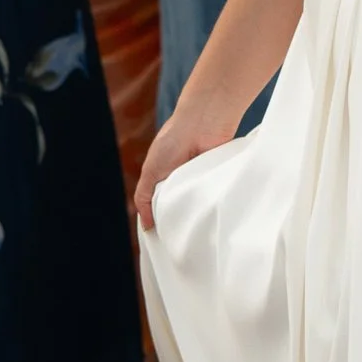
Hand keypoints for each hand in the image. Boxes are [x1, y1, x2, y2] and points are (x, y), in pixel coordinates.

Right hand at [134, 103, 236, 229]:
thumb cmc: (173, 141)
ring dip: (193, 212)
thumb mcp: (150, 172)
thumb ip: (144, 198)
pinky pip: (212, 198)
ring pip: (196, 207)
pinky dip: (208, 203)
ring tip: (192, 224)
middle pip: (179, 210)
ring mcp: (200, 181)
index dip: (159, 221)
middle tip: (177, 237)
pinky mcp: (217, 180)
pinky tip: (206, 211)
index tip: (161, 238)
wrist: (203, 123)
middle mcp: (183, 181)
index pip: (160, 207)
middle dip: (177, 220)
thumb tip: (146, 226)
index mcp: (165, 178)